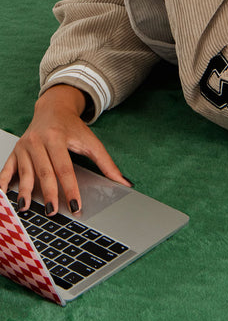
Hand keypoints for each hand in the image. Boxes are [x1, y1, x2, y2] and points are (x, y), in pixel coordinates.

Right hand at [0, 85, 131, 215]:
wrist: (53, 109)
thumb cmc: (73, 128)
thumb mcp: (92, 142)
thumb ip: (106, 163)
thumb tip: (123, 182)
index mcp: (57, 138)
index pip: (65, 169)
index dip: (70, 188)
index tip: (75, 205)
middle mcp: (38, 141)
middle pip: (44, 172)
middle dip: (48, 193)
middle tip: (53, 211)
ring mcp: (24, 146)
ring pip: (24, 172)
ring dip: (25, 192)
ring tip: (27, 208)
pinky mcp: (15, 150)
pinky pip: (8, 168)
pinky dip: (4, 182)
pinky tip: (3, 194)